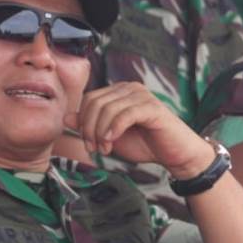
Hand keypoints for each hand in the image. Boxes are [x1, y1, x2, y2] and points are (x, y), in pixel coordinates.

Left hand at [65, 82, 213, 179]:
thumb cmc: (146, 144)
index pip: (89, 99)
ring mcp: (143, 96)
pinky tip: (113, 141)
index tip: (91, 145)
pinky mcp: (153, 108)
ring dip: (101, 133)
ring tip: (106, 149)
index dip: (84, 123)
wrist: (175, 154)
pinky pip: (125, 114)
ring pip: (107, 109)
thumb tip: (66, 117)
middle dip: (89, 129)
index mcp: (120, 92)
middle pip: (95, 103)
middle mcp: (131, 88)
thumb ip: (90, 126)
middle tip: (96, 148)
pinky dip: (114, 129)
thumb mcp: (111, 136)